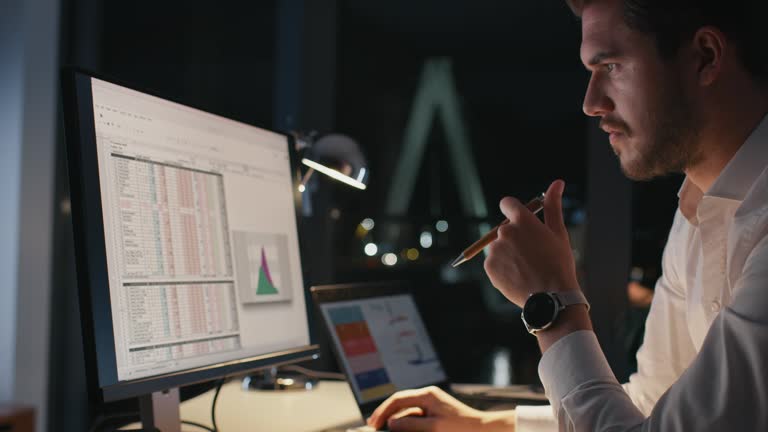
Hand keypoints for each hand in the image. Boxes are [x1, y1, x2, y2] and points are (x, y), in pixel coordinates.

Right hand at [367, 386, 514, 431]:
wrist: (481, 430)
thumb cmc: (460, 428)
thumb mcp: (433, 428)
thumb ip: (410, 424)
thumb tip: (391, 422)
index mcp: (427, 395)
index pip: (398, 399)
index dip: (383, 411)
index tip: (373, 424)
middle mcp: (428, 395)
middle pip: (401, 402)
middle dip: (386, 414)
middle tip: (373, 426)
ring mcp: (431, 403)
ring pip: (407, 410)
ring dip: (395, 419)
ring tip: (384, 429)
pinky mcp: (435, 411)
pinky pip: (416, 415)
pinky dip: (406, 422)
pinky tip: (400, 430)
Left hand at [483, 180, 579, 306]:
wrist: (551, 297)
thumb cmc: (558, 263)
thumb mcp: (558, 232)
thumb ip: (553, 206)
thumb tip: (557, 182)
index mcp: (521, 220)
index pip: (508, 203)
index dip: (514, 211)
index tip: (522, 221)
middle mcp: (504, 232)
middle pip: (504, 228)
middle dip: (515, 237)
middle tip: (531, 253)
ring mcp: (495, 250)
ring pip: (499, 246)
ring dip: (508, 252)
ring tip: (526, 267)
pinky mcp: (489, 267)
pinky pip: (494, 262)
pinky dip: (503, 267)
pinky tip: (518, 275)